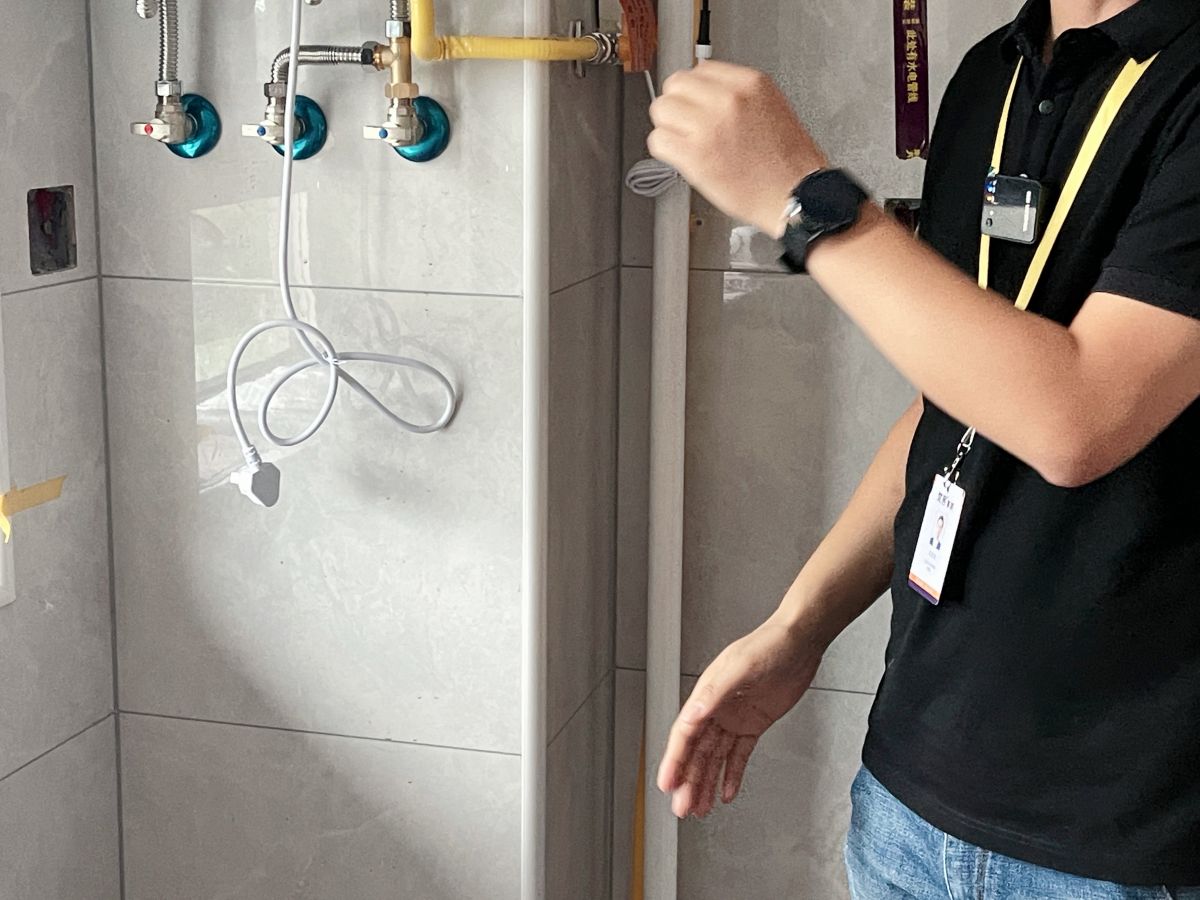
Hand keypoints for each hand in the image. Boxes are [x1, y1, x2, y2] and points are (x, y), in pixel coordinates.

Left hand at [648, 61, 828, 237]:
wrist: (796, 194)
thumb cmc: (787, 162)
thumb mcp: (771, 106)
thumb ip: (737, 93)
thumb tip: (704, 88)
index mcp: (749, 83)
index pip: (698, 69)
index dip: (694, 91)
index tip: (696, 104)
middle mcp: (728, 100)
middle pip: (675, 85)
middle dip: (678, 105)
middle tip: (686, 124)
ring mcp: (710, 126)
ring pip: (661, 110)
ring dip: (668, 126)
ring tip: (685, 141)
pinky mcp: (695, 156)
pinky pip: (658, 141)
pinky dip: (665, 149)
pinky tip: (681, 157)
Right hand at [657, 615, 823, 817]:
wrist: (800, 641)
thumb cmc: (769, 644)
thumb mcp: (741, 667)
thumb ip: (715, 692)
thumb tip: (693, 714)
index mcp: (707, 694)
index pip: (685, 734)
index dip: (674, 761)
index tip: (666, 783)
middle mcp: (717, 708)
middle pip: (697, 752)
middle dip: (688, 780)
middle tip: (682, 807)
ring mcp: (735, 718)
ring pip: (715, 757)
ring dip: (706, 782)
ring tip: (699, 807)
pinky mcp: (754, 724)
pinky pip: (739, 754)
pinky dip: (732, 774)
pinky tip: (727, 791)